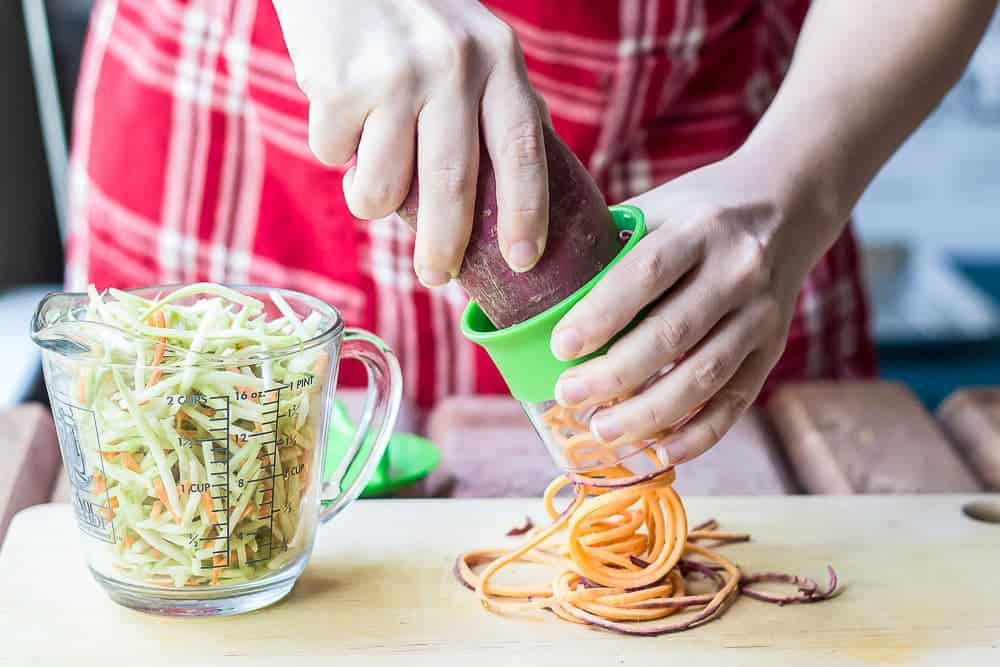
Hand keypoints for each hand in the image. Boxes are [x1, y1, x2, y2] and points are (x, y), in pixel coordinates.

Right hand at [273, 0, 548, 285]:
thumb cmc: (411, 12)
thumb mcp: (473, 42)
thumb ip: (495, 103)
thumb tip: (517, 192)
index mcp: (498, 58)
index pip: (522, 151)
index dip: (527, 214)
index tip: (523, 262)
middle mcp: (453, 65)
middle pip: (453, 188)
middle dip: (444, 249)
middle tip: (435, 278)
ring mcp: (394, 75)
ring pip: (384, 187)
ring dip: (372, 199)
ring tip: (370, 177)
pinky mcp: (338, 83)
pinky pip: (335, 157)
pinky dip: (334, 150)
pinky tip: (340, 112)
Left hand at [550, 151, 844, 463]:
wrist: (787, 204)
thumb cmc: (699, 211)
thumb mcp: (658, 208)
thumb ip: (611, 246)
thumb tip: (542, 295)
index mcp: (699, 228)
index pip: (645, 275)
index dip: (601, 315)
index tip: (562, 347)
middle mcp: (738, 270)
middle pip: (672, 334)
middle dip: (615, 374)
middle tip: (569, 394)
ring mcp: (761, 314)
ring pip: (704, 375)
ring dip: (650, 413)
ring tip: (603, 431)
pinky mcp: (773, 348)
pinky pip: (736, 401)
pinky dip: (699, 434)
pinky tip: (661, 452)